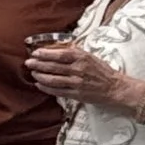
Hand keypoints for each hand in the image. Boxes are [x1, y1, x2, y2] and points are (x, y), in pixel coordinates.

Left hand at [27, 39, 144, 120]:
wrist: (116, 88)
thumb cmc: (103, 71)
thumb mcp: (90, 56)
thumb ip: (75, 53)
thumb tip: (57, 49)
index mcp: (82, 57)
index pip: (59, 54)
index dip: (45, 54)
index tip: (35, 53)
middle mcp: (79, 69)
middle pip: (53, 66)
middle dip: (38, 65)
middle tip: (28, 63)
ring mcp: (77, 83)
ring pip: (53, 79)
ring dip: (40, 76)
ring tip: (33, 73)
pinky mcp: (77, 94)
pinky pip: (58, 91)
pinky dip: (47, 88)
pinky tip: (40, 85)